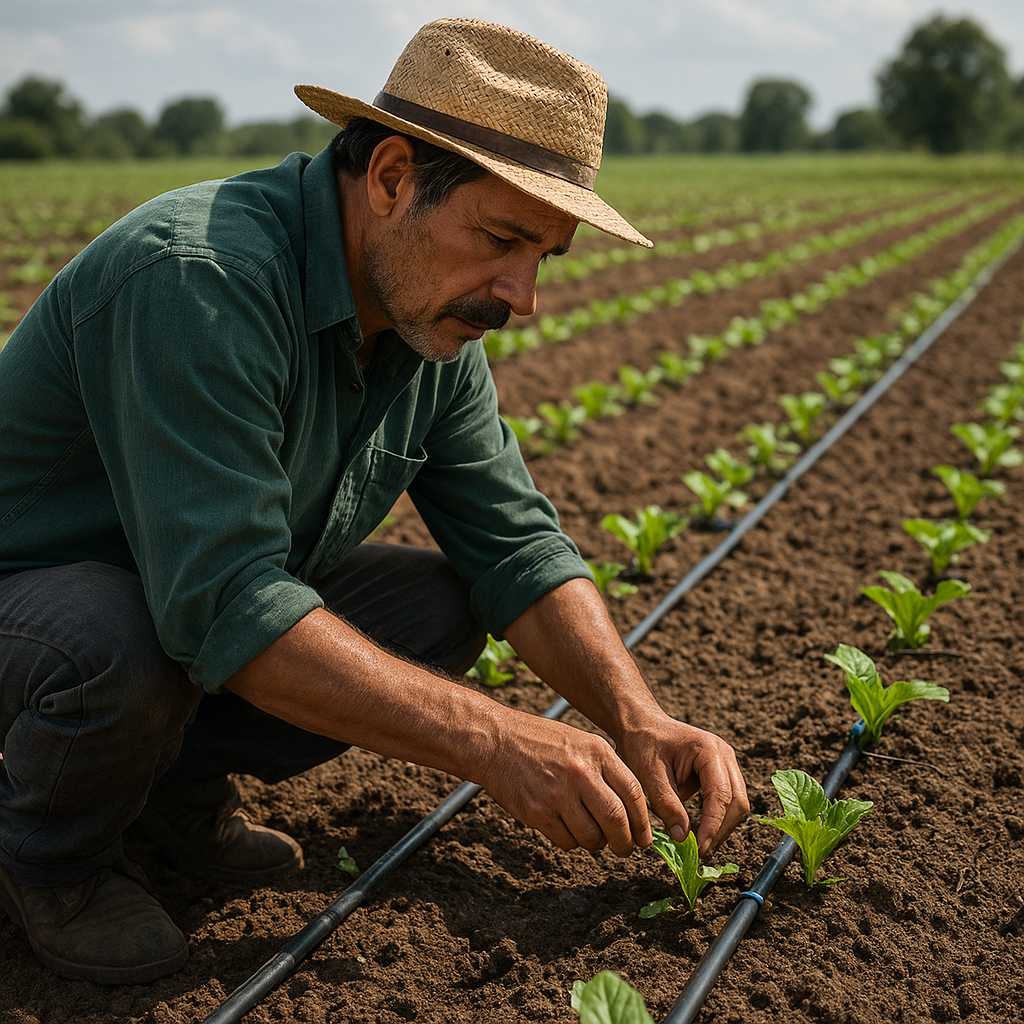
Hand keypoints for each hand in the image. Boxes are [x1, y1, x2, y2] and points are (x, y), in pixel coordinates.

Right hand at [478, 712, 652, 856]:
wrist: (495, 741)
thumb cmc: (540, 742)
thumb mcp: (580, 742)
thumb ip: (605, 770)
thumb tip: (629, 810)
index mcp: (597, 752)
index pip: (633, 793)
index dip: (642, 821)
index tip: (644, 837)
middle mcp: (580, 772)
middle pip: (617, 820)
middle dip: (625, 842)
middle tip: (625, 849)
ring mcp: (558, 794)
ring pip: (591, 837)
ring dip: (596, 845)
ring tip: (592, 838)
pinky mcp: (537, 812)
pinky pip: (565, 842)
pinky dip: (571, 842)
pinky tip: (567, 830)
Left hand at [615, 715, 748, 856]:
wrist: (640, 725)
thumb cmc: (642, 745)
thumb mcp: (648, 775)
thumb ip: (667, 805)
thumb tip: (683, 838)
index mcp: (709, 750)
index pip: (720, 795)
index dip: (713, 825)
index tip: (700, 848)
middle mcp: (724, 755)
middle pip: (737, 801)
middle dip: (720, 829)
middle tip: (700, 852)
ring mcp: (725, 762)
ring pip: (736, 803)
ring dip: (720, 826)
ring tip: (698, 844)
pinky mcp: (720, 772)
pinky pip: (726, 800)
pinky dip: (716, 817)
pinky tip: (698, 831)